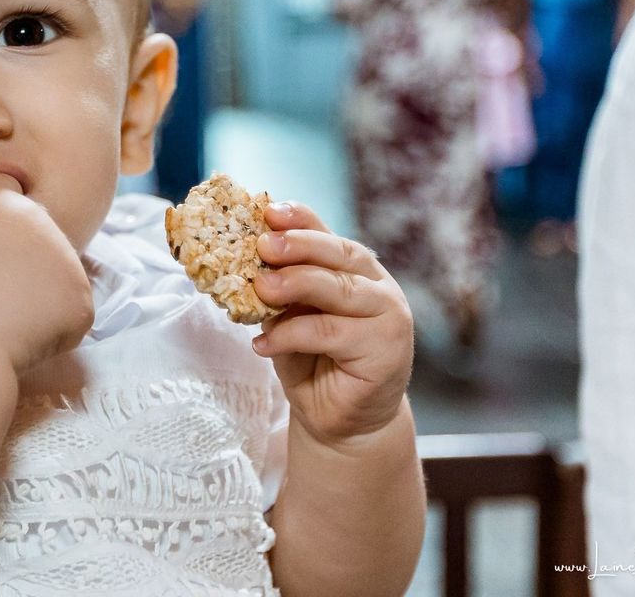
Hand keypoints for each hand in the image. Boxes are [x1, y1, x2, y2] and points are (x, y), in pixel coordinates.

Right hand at [0, 171, 94, 373]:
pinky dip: (53, 330)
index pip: (6, 191)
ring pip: (56, 276)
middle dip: (19, 263)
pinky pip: (70, 312)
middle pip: (36, 236)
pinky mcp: (80, 296)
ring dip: (36, 298)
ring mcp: (64, 254)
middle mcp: (34, 216)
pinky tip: (20, 338)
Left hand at [253, 202, 413, 447]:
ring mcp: (389, 318)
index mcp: (358, 270)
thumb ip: (281, 287)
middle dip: (299, 246)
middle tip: (263, 245)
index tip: (267, 212)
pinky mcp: (386, 351)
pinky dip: (291, 335)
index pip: (330, 236)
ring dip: (295, 285)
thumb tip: (244, 259)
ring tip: (259, 289)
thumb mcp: (291, 315)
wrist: (339, 421)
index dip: (301, 220)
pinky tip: (263, 344)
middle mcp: (379, 288)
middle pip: (341, 255)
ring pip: (339, 290)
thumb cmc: (312, 362)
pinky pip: (332, 333)